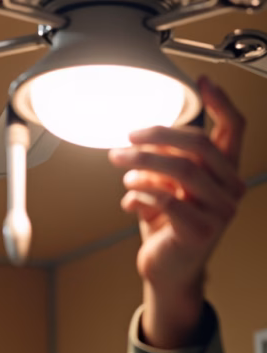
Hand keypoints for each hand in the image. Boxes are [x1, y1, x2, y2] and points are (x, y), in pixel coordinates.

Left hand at [108, 76, 245, 343]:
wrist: (167, 270)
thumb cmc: (166, 225)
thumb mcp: (165, 186)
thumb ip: (163, 162)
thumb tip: (145, 136)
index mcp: (225, 173)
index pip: (233, 130)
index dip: (220, 103)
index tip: (202, 82)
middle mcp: (230, 189)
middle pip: (199, 145)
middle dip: (159, 134)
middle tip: (128, 136)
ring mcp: (219, 212)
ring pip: (180, 170)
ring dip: (142, 161)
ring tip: (118, 161)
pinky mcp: (199, 231)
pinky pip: (167, 199)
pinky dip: (140, 193)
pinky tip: (128, 200)